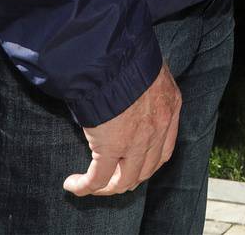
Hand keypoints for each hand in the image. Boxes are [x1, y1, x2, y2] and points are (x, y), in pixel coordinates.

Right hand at [63, 63, 179, 196]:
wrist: (115, 56)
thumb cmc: (128, 57)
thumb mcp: (149, 71)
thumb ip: (146, 89)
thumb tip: (131, 96)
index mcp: (171, 107)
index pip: (164, 150)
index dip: (146, 163)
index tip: (130, 165)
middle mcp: (159, 128)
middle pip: (146, 170)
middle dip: (126, 179)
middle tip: (108, 179)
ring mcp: (138, 141)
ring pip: (124, 181)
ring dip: (106, 187)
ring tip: (89, 184)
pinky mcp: (112, 146)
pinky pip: (98, 178)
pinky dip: (85, 186)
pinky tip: (73, 185)